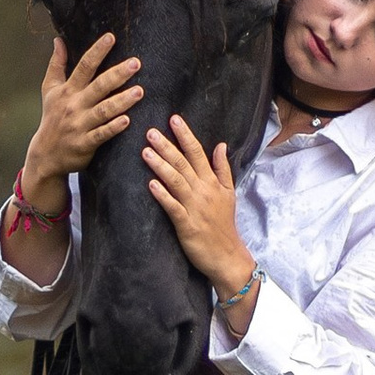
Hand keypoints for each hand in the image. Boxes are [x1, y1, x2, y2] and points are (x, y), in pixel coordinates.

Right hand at [21, 33, 142, 191]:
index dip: (97, 51)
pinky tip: (127, 120)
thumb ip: (56, 64)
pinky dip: (114, 127)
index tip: (111, 37)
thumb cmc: (52, 117)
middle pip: (99, 86)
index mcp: (68, 90)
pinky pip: (102, 134)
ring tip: (140, 91)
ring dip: (122, 101)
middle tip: (136, 63)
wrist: (45, 155)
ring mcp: (80, 125)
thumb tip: (59, 40)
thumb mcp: (49, 90)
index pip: (84, 67)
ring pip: (104, 110)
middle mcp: (74, 105)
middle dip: (117, 74)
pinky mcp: (85, 143)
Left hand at [145, 115, 254, 297]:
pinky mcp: (186, 224)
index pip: (198, 153)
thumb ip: (223, 168)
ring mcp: (194, 207)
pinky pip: (173, 207)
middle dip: (167, 146)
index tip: (174, 119)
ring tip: (146, 151)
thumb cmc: (224, 224)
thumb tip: (220, 144)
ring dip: (161, 166)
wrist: (227, 255)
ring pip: (176, 181)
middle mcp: (203, 191)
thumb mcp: (229, 192)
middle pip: (183, 164)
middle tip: (150, 131)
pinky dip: (162, 195)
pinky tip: (151, 184)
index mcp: (212, 182)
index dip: (185, 135)